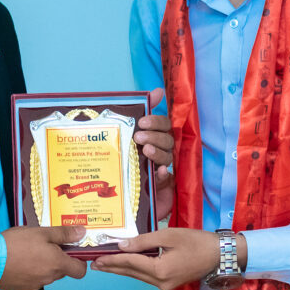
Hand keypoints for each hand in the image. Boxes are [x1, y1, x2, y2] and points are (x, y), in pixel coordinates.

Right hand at [0, 226, 86, 289]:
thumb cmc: (18, 244)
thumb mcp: (42, 232)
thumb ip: (63, 233)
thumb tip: (82, 232)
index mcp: (57, 264)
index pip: (80, 271)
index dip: (79, 260)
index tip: (72, 249)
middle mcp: (50, 278)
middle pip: (63, 270)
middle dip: (59, 258)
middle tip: (46, 244)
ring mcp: (36, 284)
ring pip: (48, 274)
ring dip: (45, 264)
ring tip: (30, 250)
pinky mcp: (24, 288)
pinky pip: (35, 279)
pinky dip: (33, 270)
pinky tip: (21, 259)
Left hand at [92, 228, 245, 289]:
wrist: (219, 255)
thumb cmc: (195, 241)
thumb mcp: (168, 235)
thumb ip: (143, 241)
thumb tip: (122, 245)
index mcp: (160, 270)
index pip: (130, 263)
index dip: (112, 260)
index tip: (96, 258)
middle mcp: (160, 282)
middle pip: (131, 273)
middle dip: (112, 268)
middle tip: (94, 264)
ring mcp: (165, 285)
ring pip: (138, 276)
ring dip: (121, 270)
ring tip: (104, 265)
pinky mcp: (169, 283)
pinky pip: (146, 276)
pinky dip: (134, 270)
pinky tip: (125, 266)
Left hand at [134, 88, 173, 218]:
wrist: (121, 199)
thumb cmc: (125, 165)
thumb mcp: (126, 138)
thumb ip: (138, 113)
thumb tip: (158, 90)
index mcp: (154, 138)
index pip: (163, 125)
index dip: (156, 121)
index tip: (141, 121)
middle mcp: (161, 152)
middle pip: (167, 139)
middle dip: (154, 136)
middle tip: (138, 137)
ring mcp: (163, 169)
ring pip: (167, 157)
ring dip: (158, 152)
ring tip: (146, 151)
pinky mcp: (163, 188)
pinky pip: (168, 179)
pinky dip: (165, 174)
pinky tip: (160, 172)